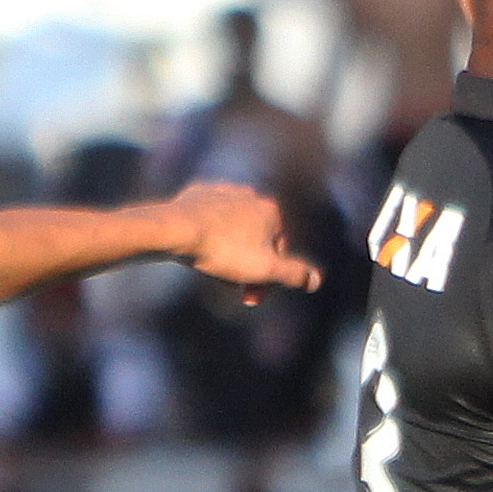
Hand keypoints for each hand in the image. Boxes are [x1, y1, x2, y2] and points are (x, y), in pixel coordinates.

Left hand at [169, 182, 321, 304]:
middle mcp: (251, 196)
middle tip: (232, 288)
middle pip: (256, 241)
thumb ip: (295, 275)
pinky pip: (210, 220)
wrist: (176, 229)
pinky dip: (209, 235)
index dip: (268, 281)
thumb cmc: (223, 250)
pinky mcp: (199, 194)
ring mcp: (224, 192)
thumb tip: (316, 281)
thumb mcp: (265, 270)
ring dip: (229, 251)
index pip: (279, 254)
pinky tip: (198, 248)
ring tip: (214, 268)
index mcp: (271, 211)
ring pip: (233, 230)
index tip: (249, 299)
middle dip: (248, 267)